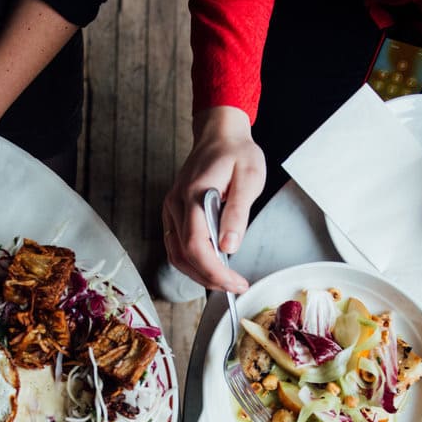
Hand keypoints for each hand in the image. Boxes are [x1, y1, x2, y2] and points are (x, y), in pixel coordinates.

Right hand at [161, 106, 264, 291]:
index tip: (236, 283)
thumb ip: (238, 213)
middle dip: (209, 278)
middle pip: (183, 256)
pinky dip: (192, 262)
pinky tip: (212, 266)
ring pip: (176, 255)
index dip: (215, 271)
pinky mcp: (173, 212)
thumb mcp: (249, 178)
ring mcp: (171, 209)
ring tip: (225, 280)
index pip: (195, 246)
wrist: (219, 134)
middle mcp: (176, 204)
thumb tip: (229, 246)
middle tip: (236, 286)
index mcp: (194, 196)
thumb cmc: (237, 153)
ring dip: (199, 274)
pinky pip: (176, 245)